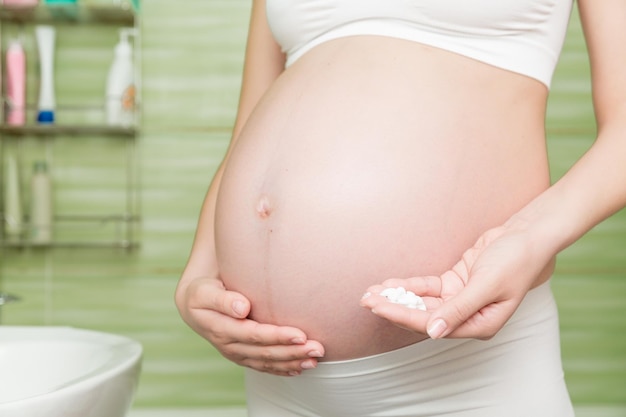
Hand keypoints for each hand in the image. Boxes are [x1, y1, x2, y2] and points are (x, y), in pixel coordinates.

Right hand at [176, 275, 324, 376]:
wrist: (194, 304)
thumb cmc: (203, 292)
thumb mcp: (205, 292)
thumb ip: (223, 299)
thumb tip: (242, 307)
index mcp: (221, 329)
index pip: (254, 335)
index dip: (278, 336)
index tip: (301, 334)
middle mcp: (230, 346)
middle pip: (265, 352)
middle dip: (293, 352)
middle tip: (317, 348)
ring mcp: (237, 353)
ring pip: (267, 362)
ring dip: (292, 362)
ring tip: (315, 360)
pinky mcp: (243, 356)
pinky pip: (264, 367)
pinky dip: (283, 369)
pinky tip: (299, 369)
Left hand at [360, 224, 553, 339]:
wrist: (526, 235)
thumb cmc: (516, 261)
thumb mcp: (488, 285)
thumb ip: (459, 309)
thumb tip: (433, 331)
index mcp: (480, 324)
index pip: (433, 325)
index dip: (403, 315)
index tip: (380, 307)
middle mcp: (467, 316)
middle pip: (423, 316)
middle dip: (394, 308)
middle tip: (367, 300)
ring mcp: (460, 300)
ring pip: (422, 302)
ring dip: (398, 297)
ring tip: (371, 293)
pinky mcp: (455, 284)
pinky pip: (428, 288)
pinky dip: (409, 286)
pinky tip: (390, 284)